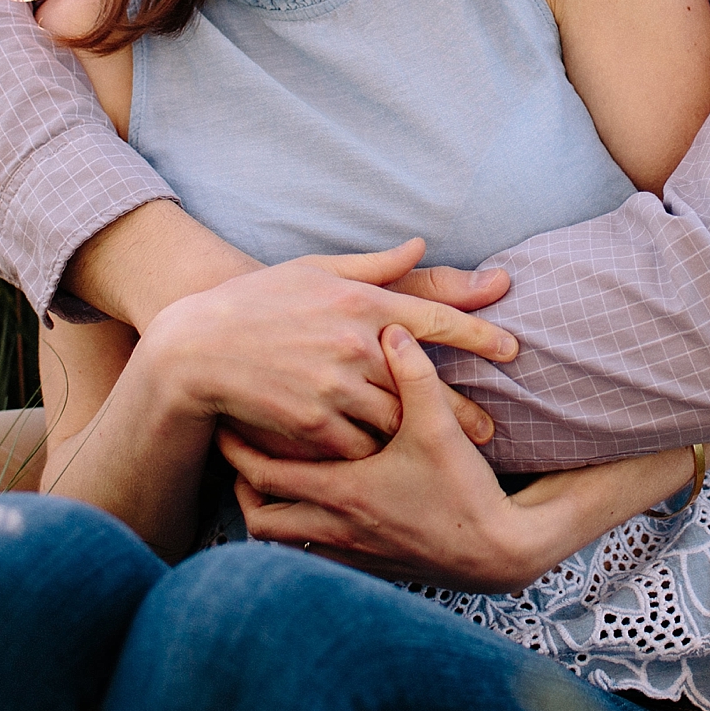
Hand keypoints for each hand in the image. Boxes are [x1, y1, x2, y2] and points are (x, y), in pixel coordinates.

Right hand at [143, 239, 514, 460]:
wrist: (198, 348)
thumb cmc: (260, 301)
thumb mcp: (317, 269)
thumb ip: (375, 264)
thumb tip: (422, 243)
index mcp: (359, 300)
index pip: (433, 316)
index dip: (477, 333)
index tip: (511, 348)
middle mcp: (353, 343)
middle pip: (425, 383)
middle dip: (463, 410)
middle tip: (493, 431)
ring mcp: (333, 387)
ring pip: (396, 421)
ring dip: (422, 438)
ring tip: (453, 454)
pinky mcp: (312, 427)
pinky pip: (359, 448)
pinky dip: (376, 457)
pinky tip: (394, 468)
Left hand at [226, 323, 534, 585]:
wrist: (493, 554)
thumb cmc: (462, 490)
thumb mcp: (438, 425)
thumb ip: (413, 373)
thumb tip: (393, 325)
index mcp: (342, 490)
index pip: (267, 473)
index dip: (238, 449)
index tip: (223, 423)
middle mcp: (336, 526)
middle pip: (261, 518)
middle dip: (242, 487)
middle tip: (233, 454)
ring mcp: (349, 551)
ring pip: (284, 541)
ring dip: (270, 513)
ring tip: (266, 479)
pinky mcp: (367, 567)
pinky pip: (313, 553)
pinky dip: (301, 532)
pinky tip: (311, 505)